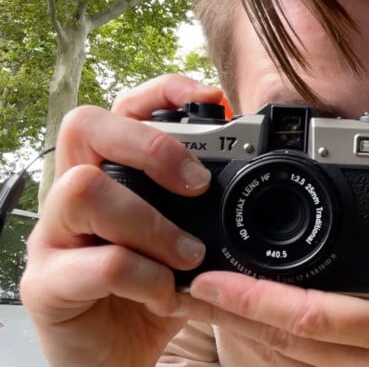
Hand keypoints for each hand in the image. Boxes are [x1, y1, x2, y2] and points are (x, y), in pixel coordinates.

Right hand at [20, 75, 222, 365]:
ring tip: (189, 255)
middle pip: (85, 126)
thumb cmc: (151, 290)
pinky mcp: (47, 285)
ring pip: (84, 189)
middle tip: (197, 185)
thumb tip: (257, 168)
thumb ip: (206, 207)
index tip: (213, 101)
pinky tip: (166, 293)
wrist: (116, 358)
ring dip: (152, 222)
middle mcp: (73, 196)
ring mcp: (54, 238)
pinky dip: (145, 276)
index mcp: (109, 175)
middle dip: (151, 145)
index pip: (121, 108)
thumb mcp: (187, 241)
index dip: (162, 92)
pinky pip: (96, 263)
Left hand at [182, 188, 368, 365]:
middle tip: (187, 287)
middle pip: (283, 338)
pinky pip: (280, 361)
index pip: (313, 314)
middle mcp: (366, 359)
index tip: (214, 279)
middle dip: (230, 314)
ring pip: (276, 354)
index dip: (260, 300)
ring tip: (189, 300)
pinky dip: (247, 339)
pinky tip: (220, 317)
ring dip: (230, 327)